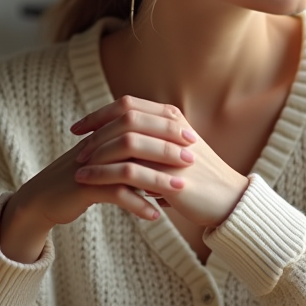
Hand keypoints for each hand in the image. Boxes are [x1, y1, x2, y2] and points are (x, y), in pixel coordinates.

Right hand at [0, 96, 195, 261]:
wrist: (43, 200)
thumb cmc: (79, 180)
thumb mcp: (105, 161)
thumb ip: (129, 150)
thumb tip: (163, 145)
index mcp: (104, 133)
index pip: (139, 119)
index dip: (166, 126)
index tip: (192, 137)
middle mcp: (97, 144)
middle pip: (136, 137)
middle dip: (167, 148)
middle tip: (191, 159)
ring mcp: (90, 165)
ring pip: (128, 166)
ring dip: (157, 178)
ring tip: (180, 189)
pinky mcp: (83, 187)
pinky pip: (114, 194)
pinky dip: (137, 204)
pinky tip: (155, 215)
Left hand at [72, 96, 249, 227]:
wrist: (228, 201)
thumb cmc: (198, 179)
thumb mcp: (173, 153)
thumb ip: (150, 144)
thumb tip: (120, 142)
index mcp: (171, 119)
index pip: (127, 105)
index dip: (100, 114)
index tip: (79, 127)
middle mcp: (171, 129)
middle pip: (123, 119)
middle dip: (95, 133)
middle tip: (77, 147)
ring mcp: (171, 152)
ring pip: (123, 142)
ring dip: (96, 154)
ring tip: (78, 167)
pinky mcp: (169, 177)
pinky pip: (127, 172)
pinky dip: (102, 175)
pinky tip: (87, 182)